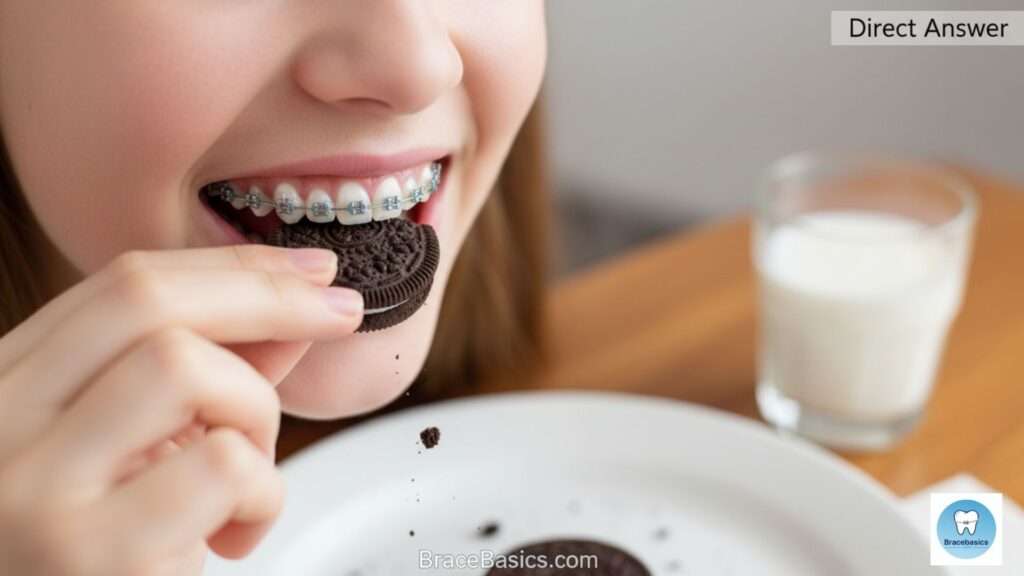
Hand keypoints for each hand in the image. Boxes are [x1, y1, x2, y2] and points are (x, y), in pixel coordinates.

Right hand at [0, 245, 361, 575]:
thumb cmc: (96, 555)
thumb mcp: (136, 448)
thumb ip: (205, 377)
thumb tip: (294, 309)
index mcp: (8, 387)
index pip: (121, 285)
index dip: (231, 266)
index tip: (310, 268)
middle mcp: (0, 423)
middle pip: (148, 301)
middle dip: (269, 296)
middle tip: (339, 312)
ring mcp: (35, 487)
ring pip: (187, 368)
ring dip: (256, 414)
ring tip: (247, 482)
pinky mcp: (91, 550)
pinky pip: (224, 467)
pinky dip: (263, 495)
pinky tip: (235, 536)